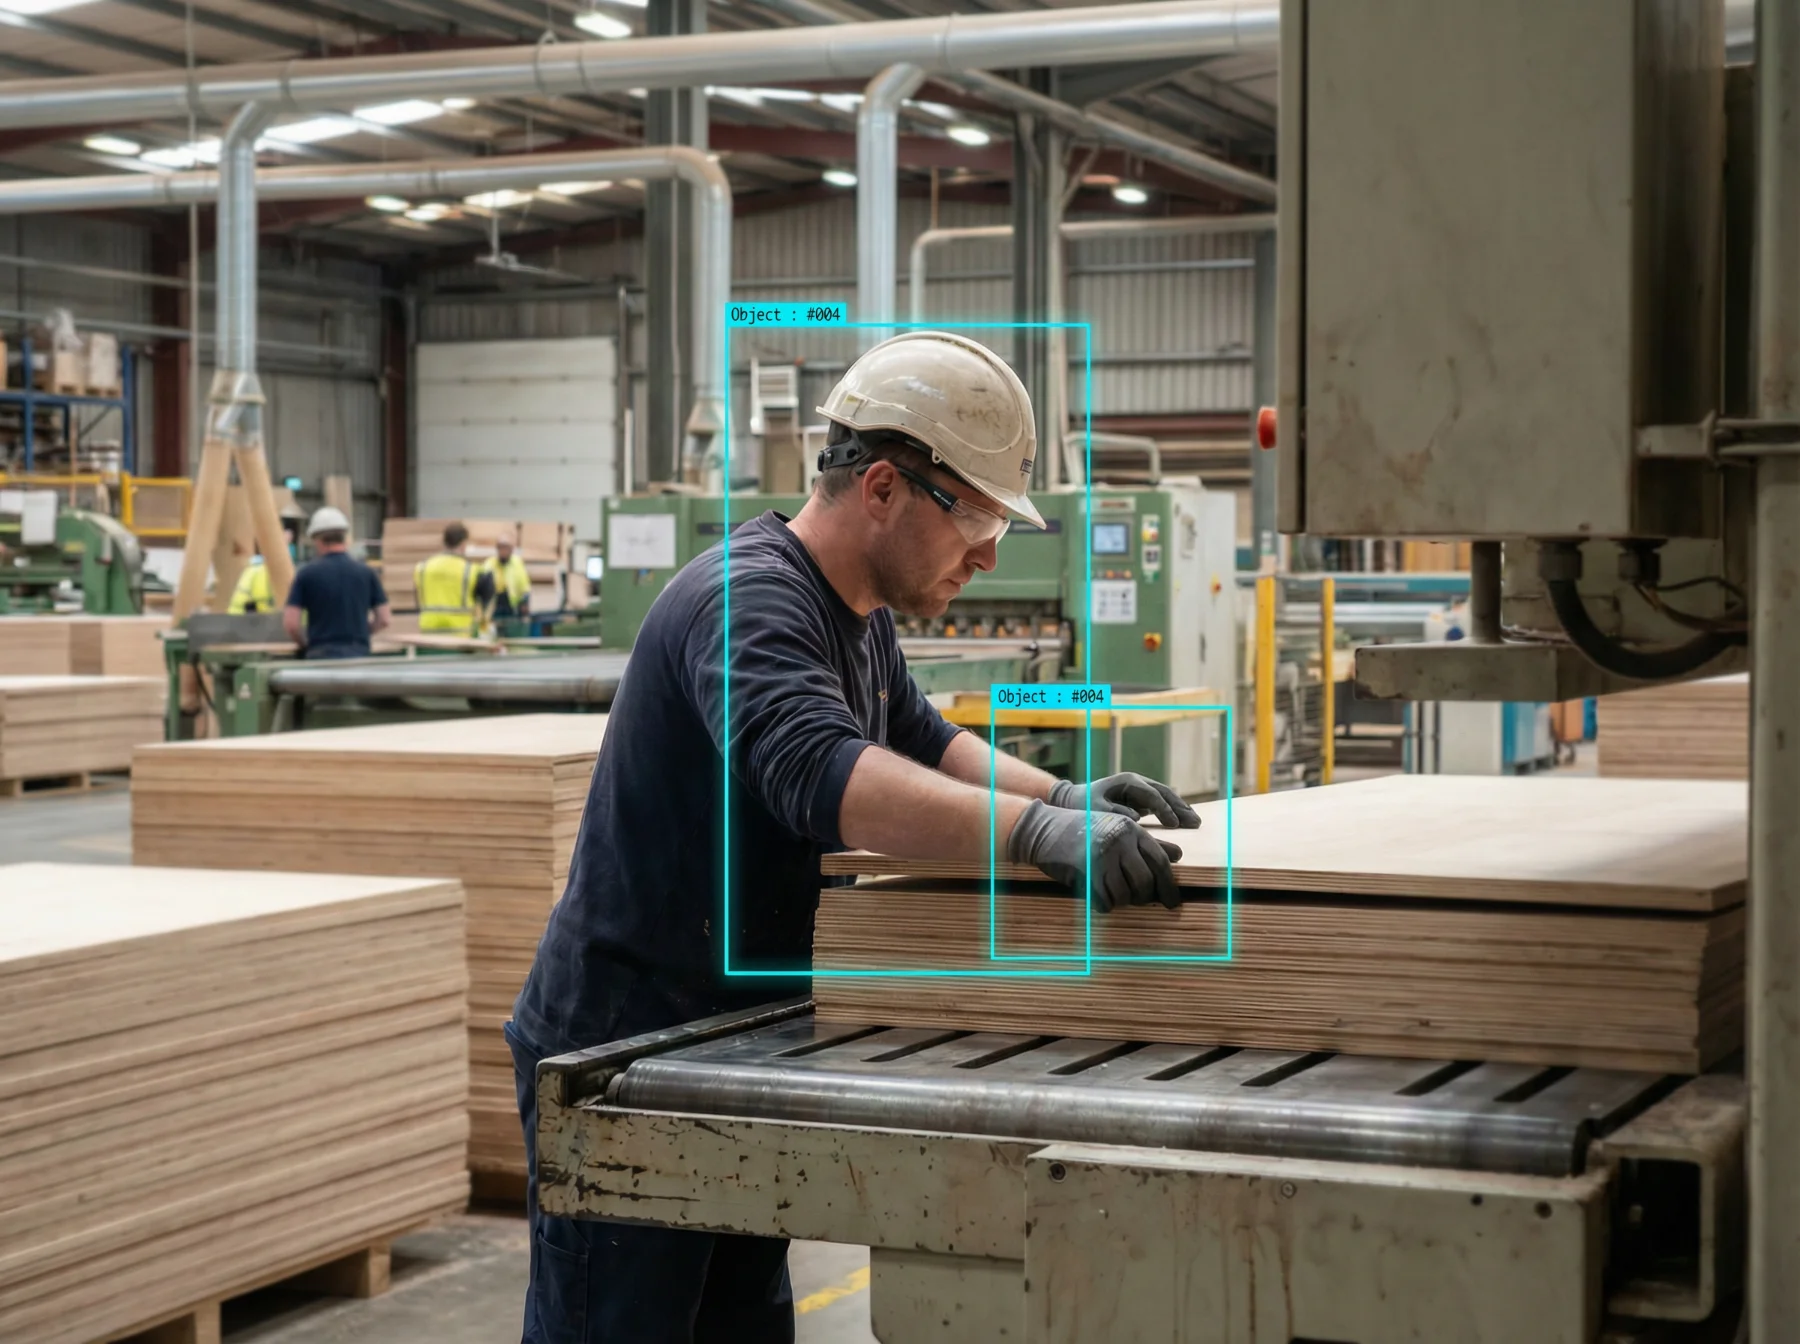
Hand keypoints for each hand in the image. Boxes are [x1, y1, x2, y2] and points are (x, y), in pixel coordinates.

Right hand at [1008, 799, 1182, 911]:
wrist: (1043, 828)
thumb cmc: (1081, 833)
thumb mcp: (1114, 832)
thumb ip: (1142, 845)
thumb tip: (1178, 858)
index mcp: (1131, 829)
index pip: (1160, 861)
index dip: (1168, 886)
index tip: (1171, 903)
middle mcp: (1121, 839)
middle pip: (1145, 881)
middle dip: (1144, 898)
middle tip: (1140, 903)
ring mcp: (1104, 853)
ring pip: (1125, 893)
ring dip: (1121, 902)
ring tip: (1114, 898)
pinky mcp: (1087, 868)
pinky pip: (1105, 899)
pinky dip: (1104, 905)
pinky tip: (1100, 901)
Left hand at [1049, 773, 1200, 828]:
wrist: (1073, 800)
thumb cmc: (1083, 806)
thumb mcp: (1096, 810)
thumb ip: (1116, 813)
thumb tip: (1138, 817)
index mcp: (1127, 781)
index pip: (1152, 794)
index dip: (1164, 809)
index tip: (1174, 825)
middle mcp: (1136, 781)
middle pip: (1164, 792)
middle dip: (1180, 807)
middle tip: (1195, 823)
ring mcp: (1140, 788)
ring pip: (1166, 796)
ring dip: (1181, 809)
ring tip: (1196, 822)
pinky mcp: (1140, 798)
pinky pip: (1161, 803)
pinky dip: (1173, 811)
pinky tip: (1184, 821)